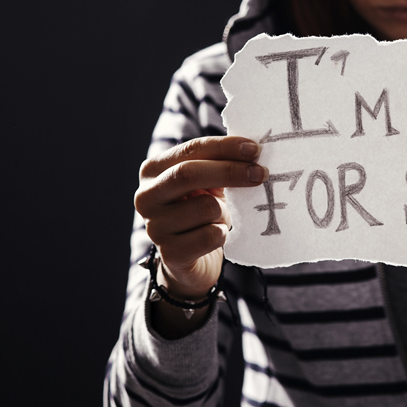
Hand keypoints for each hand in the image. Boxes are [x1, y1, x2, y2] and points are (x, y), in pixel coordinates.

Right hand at [134, 136, 266, 334]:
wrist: (191, 259)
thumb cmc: (200, 211)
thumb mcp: (206, 183)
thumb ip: (219, 163)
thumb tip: (251, 150)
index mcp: (153, 171)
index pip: (191, 150)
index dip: (224, 147)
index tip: (254, 149)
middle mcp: (146, 197)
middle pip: (188, 174)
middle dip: (230, 171)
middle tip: (260, 173)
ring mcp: (155, 227)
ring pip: (207, 207)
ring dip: (224, 212)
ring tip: (219, 218)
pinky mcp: (170, 254)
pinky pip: (211, 236)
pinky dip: (222, 233)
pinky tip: (216, 235)